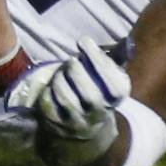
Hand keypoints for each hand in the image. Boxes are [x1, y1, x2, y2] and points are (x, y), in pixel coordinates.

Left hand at [7, 38, 130, 165]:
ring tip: (62, 72)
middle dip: (77, 72)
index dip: (98, 60)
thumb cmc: (96, 89)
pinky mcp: (57, 122)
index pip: (115, 86)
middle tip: (72, 60)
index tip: (84, 41)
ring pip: (67, 99)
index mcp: (116, 99)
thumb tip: (104, 43)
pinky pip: (50, 103)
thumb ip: (108, 61)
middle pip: (90, 96)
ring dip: (61, 79)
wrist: (85, 124)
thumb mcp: (108, 77)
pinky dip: (49, 89)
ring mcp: (78, 121)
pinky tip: (53, 85)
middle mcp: (99, 114)